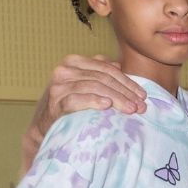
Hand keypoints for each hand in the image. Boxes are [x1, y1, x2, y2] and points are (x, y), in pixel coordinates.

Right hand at [21, 55, 147, 175]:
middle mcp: (65, 70)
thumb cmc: (69, 105)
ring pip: (94, 87)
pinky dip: (93, 101)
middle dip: (125, 92)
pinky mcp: (55, 102)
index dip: (127, 82)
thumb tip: (119, 65)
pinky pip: (77, 100)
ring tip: (130, 109)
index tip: (143, 96)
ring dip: (116, 98)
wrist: (45, 126)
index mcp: (75, 62)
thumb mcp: (85, 86)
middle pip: (103, 78)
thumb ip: (100, 74)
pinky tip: (106, 105)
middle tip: (140, 106)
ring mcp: (59, 86)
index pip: (107, 69)